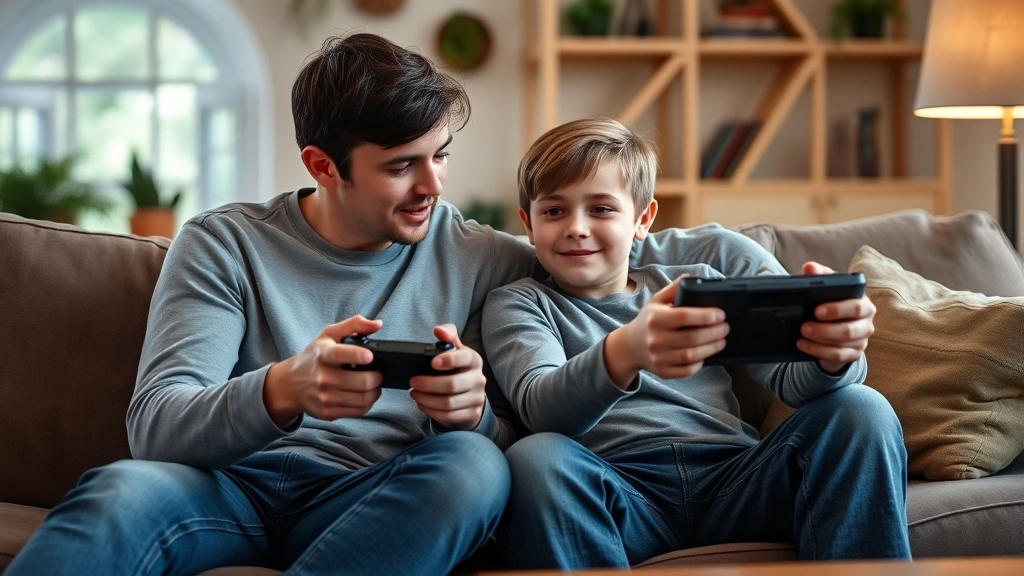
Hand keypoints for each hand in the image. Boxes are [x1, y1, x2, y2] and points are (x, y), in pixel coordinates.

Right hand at [263, 315, 383, 426]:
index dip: (357, 355)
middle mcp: (323, 378)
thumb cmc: (313, 357)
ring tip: (374, 384)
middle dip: (378, 377)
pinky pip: (359, 411)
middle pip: (362, 382)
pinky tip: (365, 394)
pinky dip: (368, 403)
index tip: (369, 356)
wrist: (289, 385)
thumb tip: (378, 324)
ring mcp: (325, 397)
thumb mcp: (329, 334)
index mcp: (323, 354)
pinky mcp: (328, 413)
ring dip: (375, 391)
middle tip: (378, 373)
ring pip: (364, 399)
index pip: (339, 355)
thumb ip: (354, 324)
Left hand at [408, 324, 487, 429]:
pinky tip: (421, 404)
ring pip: (448, 403)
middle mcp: (478, 379)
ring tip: (414, 393)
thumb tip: (438, 330)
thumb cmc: (458, 369)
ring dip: (426, 399)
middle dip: (428, 384)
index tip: (432, 362)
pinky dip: (431, 411)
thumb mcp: (455, 350)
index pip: (465, 358)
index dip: (449, 360)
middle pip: (453, 384)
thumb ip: (447, 336)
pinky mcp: (471, 414)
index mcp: (474, 360)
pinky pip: (448, 416)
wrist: (471, 395)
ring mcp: (476, 399)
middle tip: (412, 382)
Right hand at [605, 276, 728, 387]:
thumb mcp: (657, 301)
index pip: (684, 316)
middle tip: (726, 327)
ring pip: (691, 356)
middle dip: (714, 332)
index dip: (706, 316)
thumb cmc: (648, 320)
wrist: (630, 346)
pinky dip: (700, 363)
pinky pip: (686, 370)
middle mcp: (655, 339)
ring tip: (721, 340)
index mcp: (655, 318)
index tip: (721, 314)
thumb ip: (675, 288)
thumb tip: (693, 278)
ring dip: (711, 348)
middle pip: (692, 337)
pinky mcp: (662, 372)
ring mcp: (658, 357)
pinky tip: (706, 354)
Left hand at [797, 262, 875, 373]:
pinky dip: (818, 351)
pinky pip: (837, 356)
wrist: (835, 327)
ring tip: (801, 335)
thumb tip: (809, 268)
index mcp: (862, 303)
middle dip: (825, 329)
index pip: (856, 306)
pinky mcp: (853, 354)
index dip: (837, 309)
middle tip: (804, 326)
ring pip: (842, 344)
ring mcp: (861, 340)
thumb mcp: (827, 288)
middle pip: (849, 329)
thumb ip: (820, 275)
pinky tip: (803, 345)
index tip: (817, 309)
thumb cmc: (832, 303)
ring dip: (819, 340)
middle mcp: (866, 322)